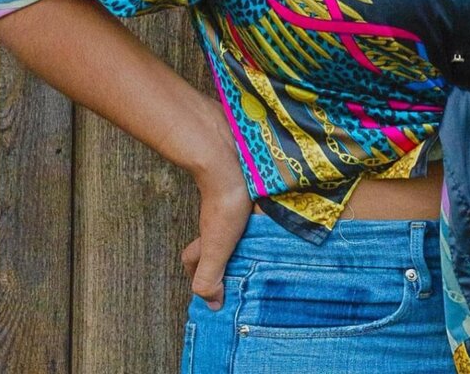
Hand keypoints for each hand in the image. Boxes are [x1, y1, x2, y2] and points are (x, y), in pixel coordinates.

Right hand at [181, 160, 253, 309]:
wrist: (236, 165)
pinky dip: (262, 222)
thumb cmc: (225, 206)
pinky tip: (276, 227)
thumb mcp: (215, 247)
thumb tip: (213, 304)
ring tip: (267, 255)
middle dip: (229, 260)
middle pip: (215, 244)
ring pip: (236, 229)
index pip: (193, 259)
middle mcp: (216, 223)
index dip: (198, 274)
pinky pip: (253, 212)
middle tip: (248, 274)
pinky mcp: (249, 193)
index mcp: (207, 238)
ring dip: (249, 242)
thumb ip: (208, 276)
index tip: (217, 291)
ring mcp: (232, 207)